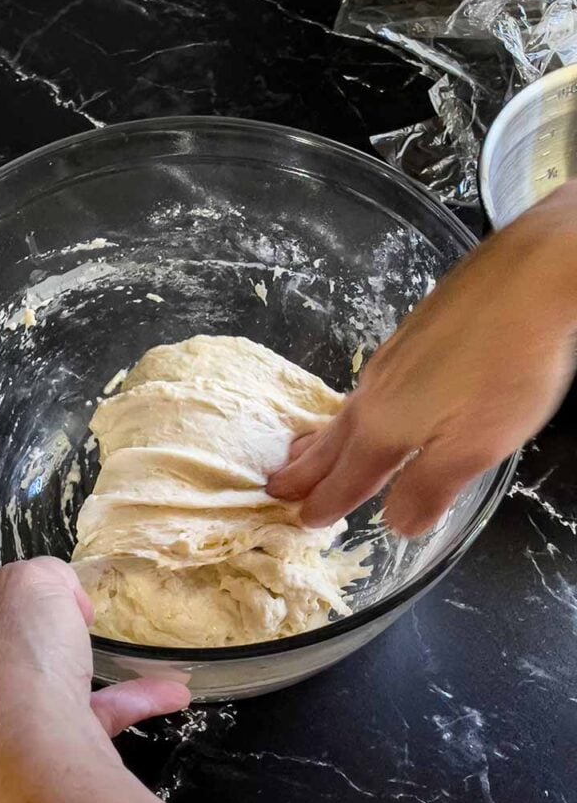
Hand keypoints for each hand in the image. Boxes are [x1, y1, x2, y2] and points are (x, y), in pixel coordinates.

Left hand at [0, 522, 189, 790]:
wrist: (40, 767)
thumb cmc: (17, 659)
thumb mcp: (33, 585)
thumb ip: (43, 575)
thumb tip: (57, 602)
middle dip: (16, 603)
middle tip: (45, 588)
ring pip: (29, 669)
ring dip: (74, 654)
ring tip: (103, 635)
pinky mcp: (23, 750)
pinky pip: (72, 711)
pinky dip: (116, 699)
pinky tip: (166, 690)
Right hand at [268, 182, 576, 535]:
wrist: (528, 278)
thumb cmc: (504, 368)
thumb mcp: (474, 447)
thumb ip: (428, 488)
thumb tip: (395, 524)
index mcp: (382, 429)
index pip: (346, 479)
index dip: (325, 504)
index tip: (302, 520)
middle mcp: (374, 396)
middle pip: (331, 444)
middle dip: (305, 471)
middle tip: (274, 487)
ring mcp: (388, 363)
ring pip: (342, 413)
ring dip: (319, 441)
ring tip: (299, 451)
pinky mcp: (407, 339)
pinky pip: (361, 390)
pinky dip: (346, 412)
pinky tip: (358, 407)